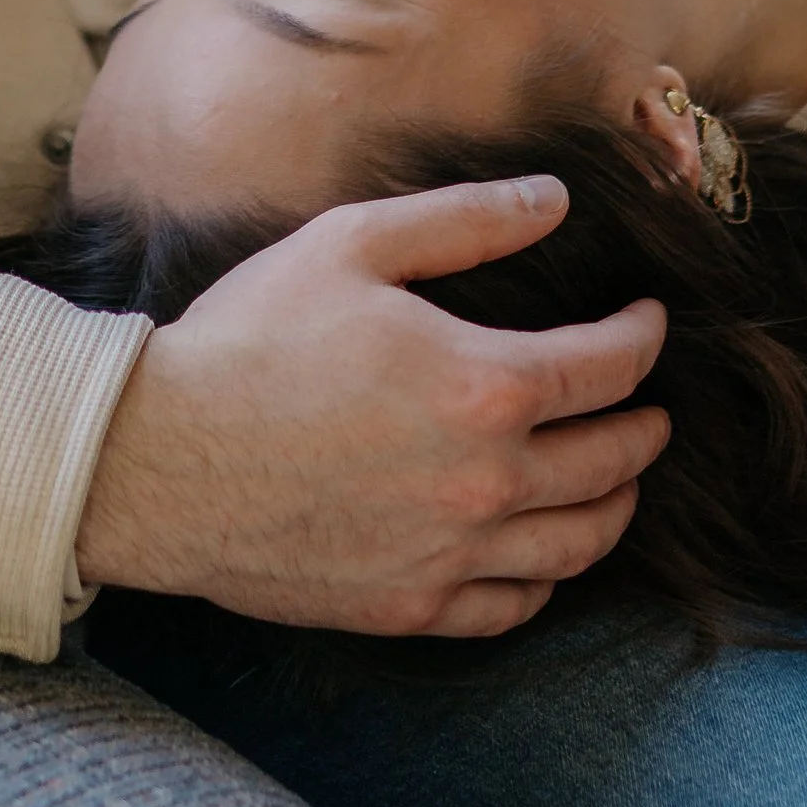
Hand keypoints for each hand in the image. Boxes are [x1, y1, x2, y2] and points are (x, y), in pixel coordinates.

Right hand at [75, 176, 669, 637]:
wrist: (158, 460)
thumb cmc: (249, 341)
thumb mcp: (354, 244)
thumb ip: (467, 219)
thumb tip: (555, 199)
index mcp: (484, 386)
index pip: (609, 367)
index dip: (642, 337)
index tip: (647, 319)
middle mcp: (485, 481)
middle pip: (612, 460)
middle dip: (644, 425)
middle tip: (648, 405)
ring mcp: (450, 554)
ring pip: (578, 545)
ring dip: (615, 506)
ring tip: (617, 479)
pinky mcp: (408, 607)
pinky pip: (512, 607)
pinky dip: (546, 580)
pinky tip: (541, 554)